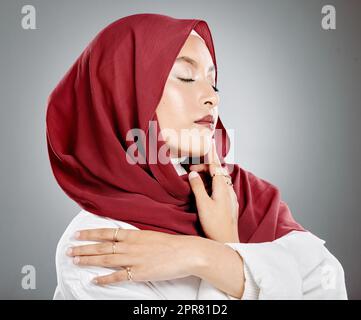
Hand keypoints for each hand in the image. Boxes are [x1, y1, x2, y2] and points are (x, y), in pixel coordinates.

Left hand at [67, 228, 203, 284]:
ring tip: (76, 261)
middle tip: (69, 250)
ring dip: (89, 260)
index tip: (77, 234)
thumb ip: (135, 237)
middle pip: (102, 247)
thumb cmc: (171, 243)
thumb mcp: (151, 234)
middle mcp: (130, 246)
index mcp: (134, 235)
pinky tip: (94, 280)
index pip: (106, 233)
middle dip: (84, 248)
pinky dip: (105, 279)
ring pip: (106, 260)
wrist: (186, 252)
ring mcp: (133, 260)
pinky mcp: (139, 273)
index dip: (90, 234)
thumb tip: (123, 237)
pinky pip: (118, 277)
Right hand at [188, 139, 239, 242]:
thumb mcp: (203, 205)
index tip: (209, 143)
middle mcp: (228, 189)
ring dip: (208, 176)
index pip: (216, 166)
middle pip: (217, 171)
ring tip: (196, 179)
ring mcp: (230, 196)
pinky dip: (212, 183)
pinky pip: (221, 187)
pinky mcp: (229, 203)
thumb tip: (193, 174)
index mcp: (222, 187)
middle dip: (204, 168)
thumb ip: (198, 187)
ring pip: (219, 179)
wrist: (227, 241)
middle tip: (190, 171)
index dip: (210, 155)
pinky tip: (205, 189)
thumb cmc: (215, 225)